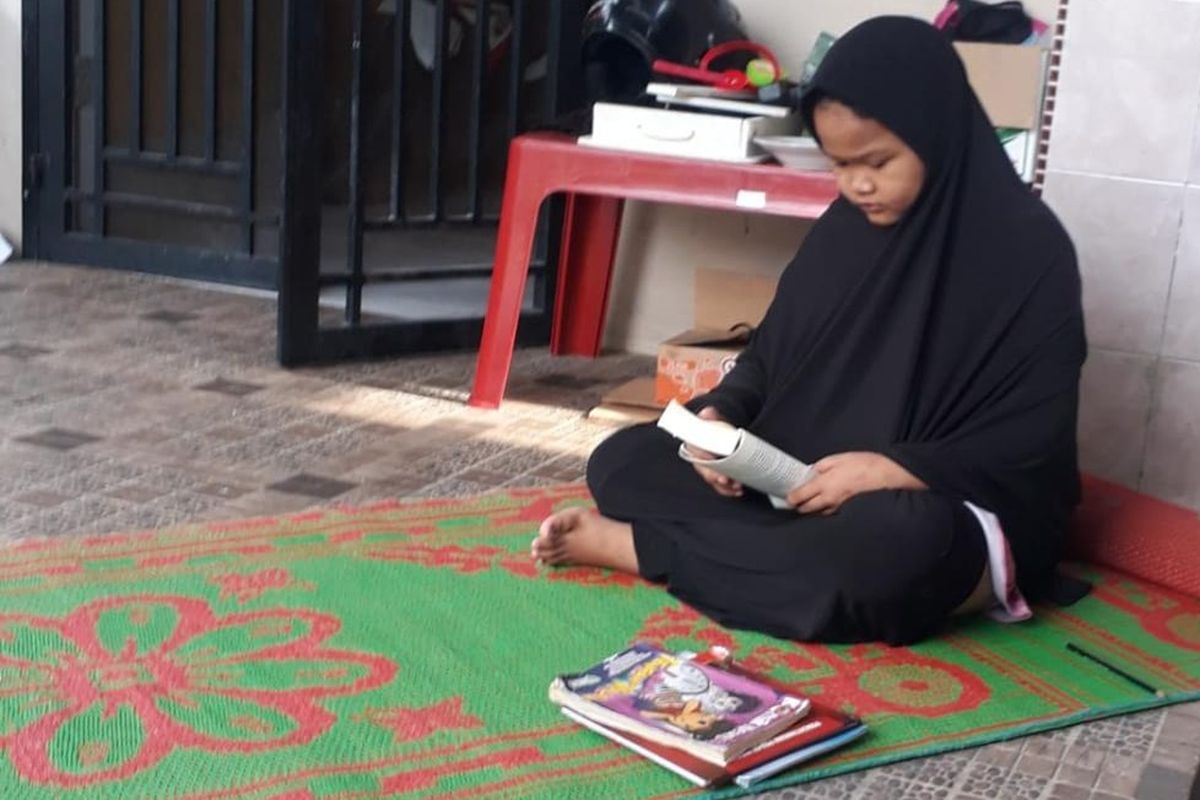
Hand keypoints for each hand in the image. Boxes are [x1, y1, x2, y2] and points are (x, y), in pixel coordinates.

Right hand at [688, 407, 743, 498]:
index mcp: (693, 444)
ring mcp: (707, 468)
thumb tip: (708, 412)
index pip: (695, 452)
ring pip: (712, 480)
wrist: (721, 431)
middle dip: (714, 476)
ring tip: (736, 485)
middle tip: (725, 479)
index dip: (702, 457)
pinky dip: (728, 490)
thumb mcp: (711, 417)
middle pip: (703, 470)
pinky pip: (719, 486)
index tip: (711, 460)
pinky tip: (737, 490)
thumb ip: (709, 414)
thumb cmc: (714, 426)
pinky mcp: (716, 475)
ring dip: (724, 486)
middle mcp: (698, 459)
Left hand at [786, 452, 925, 514]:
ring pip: (819, 513)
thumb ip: (821, 467)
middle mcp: (829, 500)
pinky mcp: (848, 511)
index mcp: (824, 484)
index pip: (799, 497)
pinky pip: (832, 513)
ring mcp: (839, 508)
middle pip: (806, 510)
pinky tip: (827, 503)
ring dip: (812, 509)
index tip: (788, 496)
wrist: (887, 476)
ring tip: (811, 501)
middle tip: (796, 500)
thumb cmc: (864, 464)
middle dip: (799, 506)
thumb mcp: (838, 458)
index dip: (791, 498)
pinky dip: (826, 509)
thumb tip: (811, 472)